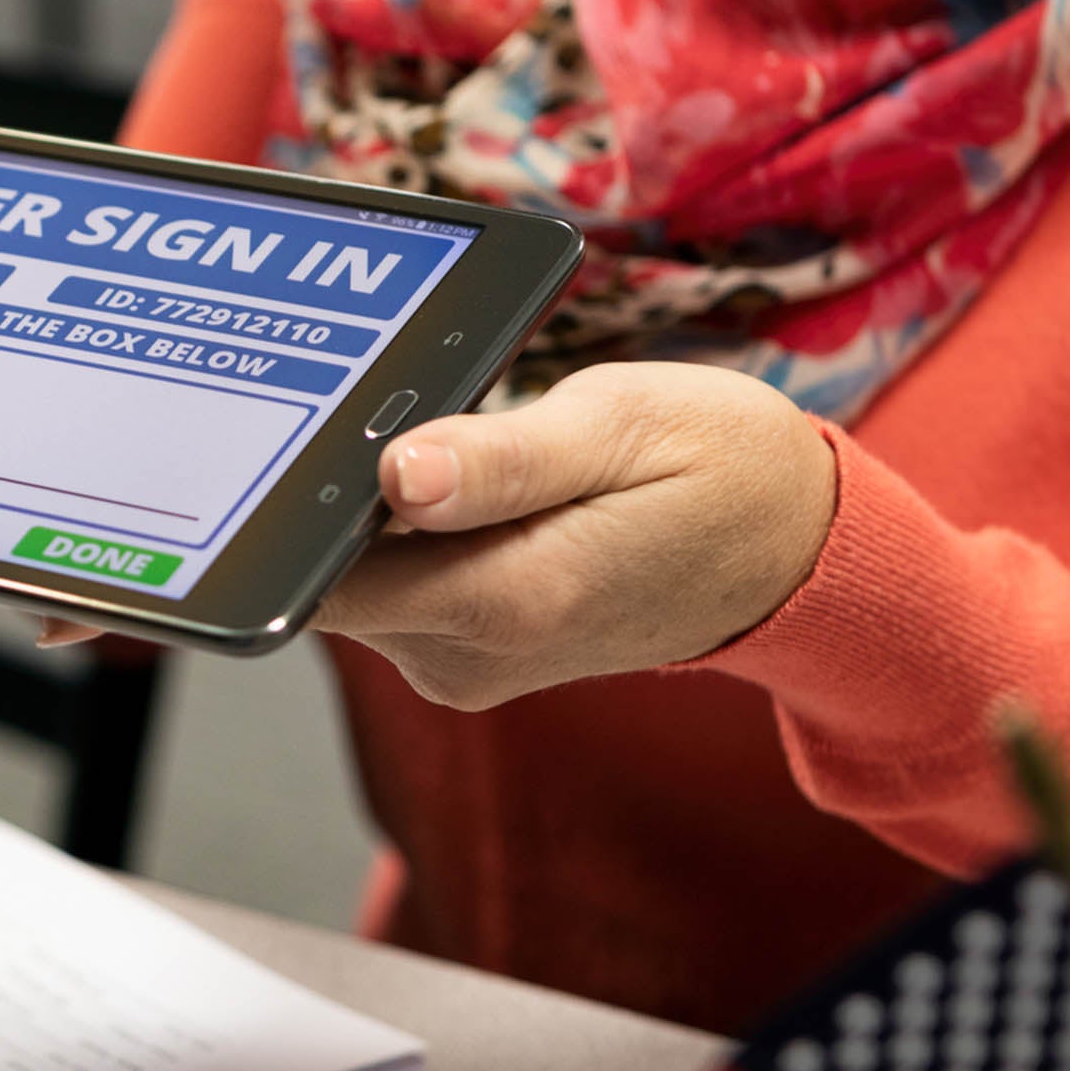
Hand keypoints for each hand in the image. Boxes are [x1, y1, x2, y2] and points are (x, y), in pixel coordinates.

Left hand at [308, 362, 837, 708]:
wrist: (788, 547)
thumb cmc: (715, 465)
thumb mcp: (620, 424)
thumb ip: (503, 459)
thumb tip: (398, 475)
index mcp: (505, 601)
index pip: (326, 584)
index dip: (289, 516)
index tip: (281, 443)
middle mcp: (470, 655)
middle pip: (331, 578)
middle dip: (334, 495)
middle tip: (380, 407)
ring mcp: (464, 663)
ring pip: (358, 581)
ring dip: (371, 511)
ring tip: (436, 433)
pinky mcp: (466, 651)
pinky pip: (396, 588)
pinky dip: (402, 533)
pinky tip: (449, 476)